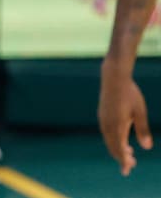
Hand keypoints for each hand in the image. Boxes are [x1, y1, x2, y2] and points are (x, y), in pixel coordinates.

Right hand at [99, 61, 152, 175]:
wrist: (113, 78)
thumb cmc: (130, 94)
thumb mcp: (140, 111)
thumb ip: (143, 130)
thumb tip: (147, 147)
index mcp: (117, 125)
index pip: (119, 149)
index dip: (124, 161)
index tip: (128, 170)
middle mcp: (107, 125)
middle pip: (112, 147)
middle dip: (121, 157)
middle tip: (131, 166)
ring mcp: (103, 120)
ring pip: (108, 140)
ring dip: (117, 149)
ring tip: (129, 154)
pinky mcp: (102, 116)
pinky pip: (106, 133)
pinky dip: (113, 141)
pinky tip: (121, 140)